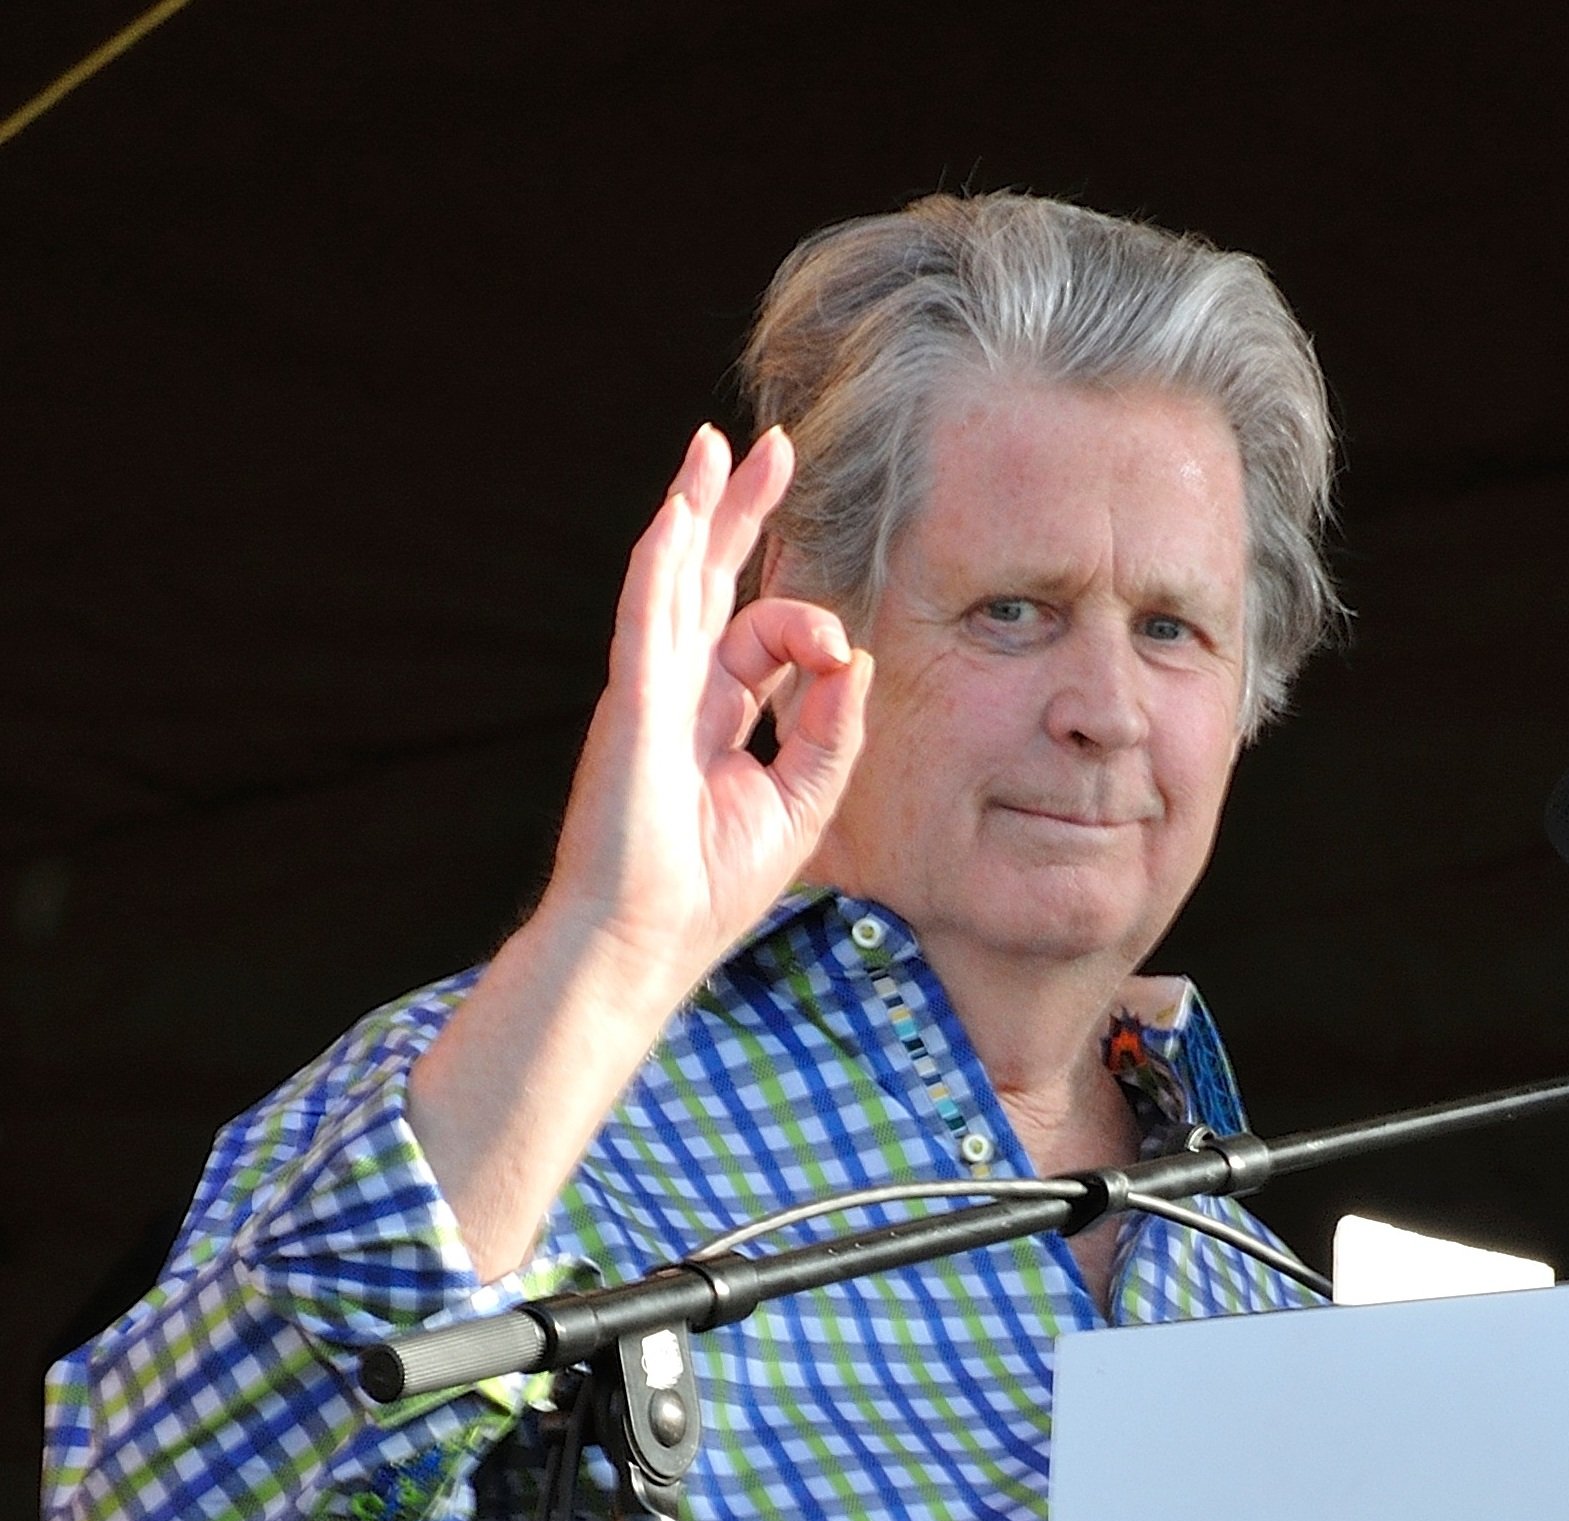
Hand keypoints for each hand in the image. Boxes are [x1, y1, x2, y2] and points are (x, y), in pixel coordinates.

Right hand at [540, 423, 871, 1003]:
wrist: (646, 942)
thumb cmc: (709, 887)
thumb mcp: (800, 806)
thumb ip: (832, 734)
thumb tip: (856, 661)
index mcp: (714, 715)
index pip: (762, 638)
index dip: (810, 629)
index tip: (838, 660)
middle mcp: (677, 690)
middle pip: (712, 581)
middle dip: (741, 513)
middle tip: (769, 450)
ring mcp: (648, 691)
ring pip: (673, 580)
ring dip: (695, 511)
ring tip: (712, 449)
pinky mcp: (630, 705)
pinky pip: (646, 620)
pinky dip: (660, 567)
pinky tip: (676, 516)